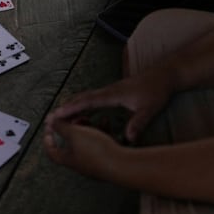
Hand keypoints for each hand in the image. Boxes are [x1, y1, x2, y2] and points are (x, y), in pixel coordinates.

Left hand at [44, 120, 128, 181]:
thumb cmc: (97, 151)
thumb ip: (61, 126)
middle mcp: (80, 163)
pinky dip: (101, 130)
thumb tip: (51, 121)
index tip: (50, 127)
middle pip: (70, 144)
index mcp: (68, 159)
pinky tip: (105, 121)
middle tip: (73, 119)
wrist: (121, 164)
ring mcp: (94, 161)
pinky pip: (100, 142)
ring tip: (88, 118)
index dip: (48, 138)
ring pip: (86, 142)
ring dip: (86, 128)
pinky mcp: (106, 158)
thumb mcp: (74, 133)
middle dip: (71, 128)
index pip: (51, 150)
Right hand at [46, 69, 173, 145]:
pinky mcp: (113, 92)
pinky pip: (92, 99)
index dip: (71, 109)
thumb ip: (138, 123)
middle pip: (81, 99)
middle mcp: (107, 91)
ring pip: (85, 98)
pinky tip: (81, 112)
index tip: (57, 114)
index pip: (87, 102)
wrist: (163, 76)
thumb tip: (129, 138)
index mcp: (113, 95)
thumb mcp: (149, 110)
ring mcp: (109, 90)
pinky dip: (82, 104)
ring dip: (72, 105)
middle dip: (65, 108)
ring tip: (59, 116)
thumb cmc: (156, 91)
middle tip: (49, 118)